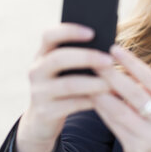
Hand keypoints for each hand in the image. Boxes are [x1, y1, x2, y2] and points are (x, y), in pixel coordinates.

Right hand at [14, 23, 112, 151]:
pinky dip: (93, 101)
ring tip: (113, 83)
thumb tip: (111, 47)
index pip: (49, 35)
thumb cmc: (64, 86)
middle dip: (87, 57)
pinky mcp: (46, 112)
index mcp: (42, 54)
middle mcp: (37, 70)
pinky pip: (73, 105)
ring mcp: (39, 92)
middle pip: (59, 58)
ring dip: (94, 83)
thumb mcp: (65, 70)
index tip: (92, 32)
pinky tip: (109, 99)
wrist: (43, 120)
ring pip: (69, 84)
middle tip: (109, 60)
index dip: (69, 31)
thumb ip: (79, 56)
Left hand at [93, 45, 150, 151]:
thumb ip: (144, 87)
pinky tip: (91, 98)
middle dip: (113, 75)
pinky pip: (114, 125)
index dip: (133, 63)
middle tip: (95, 61)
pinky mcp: (137, 149)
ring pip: (121, 110)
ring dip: (102, 93)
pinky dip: (102, 110)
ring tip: (88, 78)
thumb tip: (117, 59)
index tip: (114, 49)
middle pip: (135, 94)